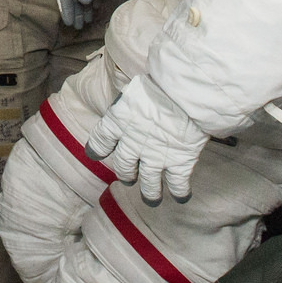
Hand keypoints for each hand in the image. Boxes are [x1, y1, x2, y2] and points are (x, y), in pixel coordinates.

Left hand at [83, 75, 207, 204]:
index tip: (96, 154)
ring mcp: (156, 157)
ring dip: (150, 193)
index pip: (101, 140)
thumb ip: (131, 103)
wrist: (186, 94)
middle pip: (124, 166)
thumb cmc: (161, 83)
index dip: (98, 149)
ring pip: (149, 183)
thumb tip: (133, 102)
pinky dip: (179, 193)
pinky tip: (181, 197)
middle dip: (126, 174)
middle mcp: (133, 144)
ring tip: (151, 199)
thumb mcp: (135, 89)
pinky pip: (177, 185)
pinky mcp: (179, 163)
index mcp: (118, 122)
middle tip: (130, 177)